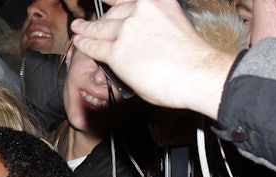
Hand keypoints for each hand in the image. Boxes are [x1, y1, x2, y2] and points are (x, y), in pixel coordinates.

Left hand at [71, 0, 235, 117]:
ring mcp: (127, 29)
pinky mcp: (117, 51)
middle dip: (101, 19)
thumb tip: (137, 36)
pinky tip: (80, 43)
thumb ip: (152, 25)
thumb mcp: (173, 24)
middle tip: (89, 22)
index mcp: (156, 0)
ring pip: (100, 28)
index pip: (125, 0)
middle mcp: (140, 8)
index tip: (109, 5)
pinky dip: (84, 45)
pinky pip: (94, 47)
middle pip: (112, 13)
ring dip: (87, 30)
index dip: (114, 3)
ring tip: (78, 30)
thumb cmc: (191, 57)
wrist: (197, 72)